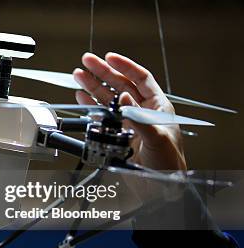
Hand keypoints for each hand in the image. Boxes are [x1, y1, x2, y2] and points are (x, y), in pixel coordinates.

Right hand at [72, 52, 186, 170]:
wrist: (160, 190)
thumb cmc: (169, 164)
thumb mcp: (157, 138)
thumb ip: (140, 118)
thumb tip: (125, 98)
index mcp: (157, 107)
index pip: (141, 79)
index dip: (125, 66)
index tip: (109, 57)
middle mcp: (141, 112)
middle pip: (120, 85)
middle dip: (103, 72)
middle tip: (87, 61)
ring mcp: (128, 123)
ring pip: (108, 99)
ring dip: (93, 87)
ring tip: (79, 75)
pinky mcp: (117, 136)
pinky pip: (101, 116)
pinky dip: (90, 106)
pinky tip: (81, 98)